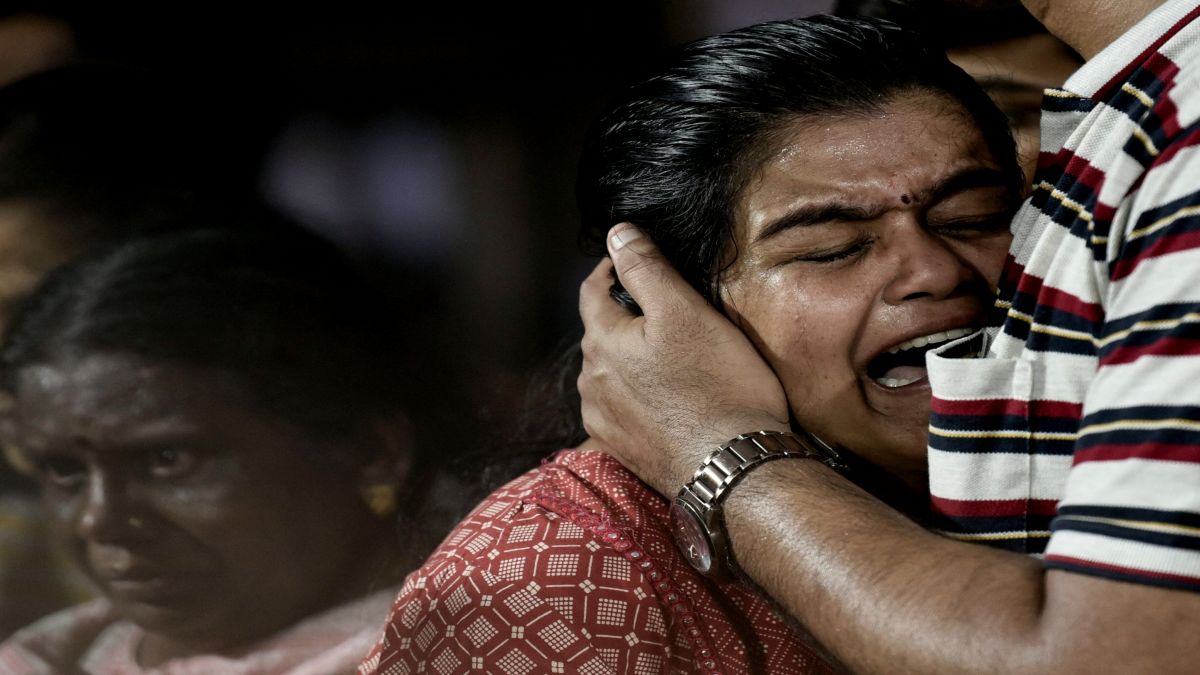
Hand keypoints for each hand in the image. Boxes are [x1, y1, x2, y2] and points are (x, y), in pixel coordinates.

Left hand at [577, 223, 789, 495]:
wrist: (733, 471)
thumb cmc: (718, 385)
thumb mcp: (686, 312)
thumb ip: (645, 269)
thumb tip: (616, 233)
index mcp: (601, 341)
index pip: (593, 290)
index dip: (614, 269)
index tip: (639, 261)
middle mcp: (590, 381)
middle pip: (601, 332)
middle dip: (627, 316)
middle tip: (668, 312)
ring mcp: (602, 419)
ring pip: (609, 371)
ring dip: (630, 359)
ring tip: (671, 358)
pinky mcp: (620, 448)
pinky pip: (620, 407)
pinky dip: (637, 395)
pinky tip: (665, 398)